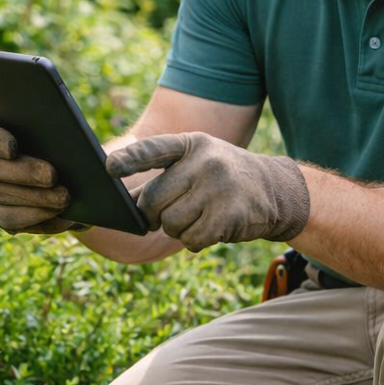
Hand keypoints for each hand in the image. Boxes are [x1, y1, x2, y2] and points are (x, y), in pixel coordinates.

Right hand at [0, 114, 80, 233]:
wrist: (71, 173)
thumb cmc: (63, 143)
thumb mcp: (62, 133)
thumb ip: (59, 130)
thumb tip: (73, 145)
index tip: (13, 148)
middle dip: (24, 173)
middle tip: (53, 176)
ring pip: (0, 196)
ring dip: (35, 198)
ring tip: (64, 199)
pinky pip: (11, 220)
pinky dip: (38, 219)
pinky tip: (62, 218)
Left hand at [104, 132, 308, 250]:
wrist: (275, 189)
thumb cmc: (222, 177)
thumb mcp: (198, 161)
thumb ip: (165, 176)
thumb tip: (129, 206)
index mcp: (192, 144)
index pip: (154, 150)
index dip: (130, 159)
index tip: (108, 168)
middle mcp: (205, 162)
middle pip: (154, 200)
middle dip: (153, 214)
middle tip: (164, 215)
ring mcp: (219, 188)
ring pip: (170, 223)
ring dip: (177, 229)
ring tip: (198, 217)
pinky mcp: (230, 215)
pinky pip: (192, 239)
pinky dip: (195, 240)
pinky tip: (211, 228)